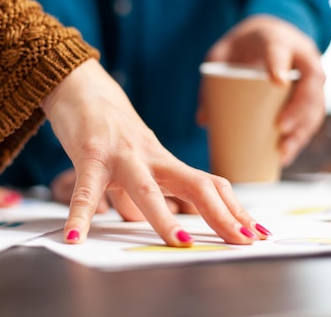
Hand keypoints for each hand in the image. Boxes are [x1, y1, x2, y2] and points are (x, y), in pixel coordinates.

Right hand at [42, 59, 269, 245]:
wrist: (82, 87)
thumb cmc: (111, 129)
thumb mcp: (134, 164)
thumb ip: (137, 196)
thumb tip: (139, 223)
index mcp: (165, 162)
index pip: (210, 185)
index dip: (235, 210)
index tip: (255, 233)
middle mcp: (151, 157)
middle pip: (195, 185)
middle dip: (221, 214)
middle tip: (242, 241)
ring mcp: (121, 155)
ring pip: (146, 187)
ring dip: (163, 217)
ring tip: (180, 243)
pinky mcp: (89, 154)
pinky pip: (85, 189)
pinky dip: (80, 214)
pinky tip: (75, 237)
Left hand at [202, 15, 325, 165]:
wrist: (266, 34)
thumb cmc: (241, 46)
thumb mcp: (220, 55)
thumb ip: (209, 83)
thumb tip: (203, 120)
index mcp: (275, 38)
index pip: (279, 48)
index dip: (279, 64)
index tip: (277, 81)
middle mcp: (301, 54)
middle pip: (311, 80)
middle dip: (299, 107)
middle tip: (281, 127)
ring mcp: (311, 73)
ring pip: (317, 101)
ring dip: (303, 128)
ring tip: (283, 150)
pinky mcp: (312, 92)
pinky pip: (314, 115)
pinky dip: (302, 136)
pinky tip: (287, 153)